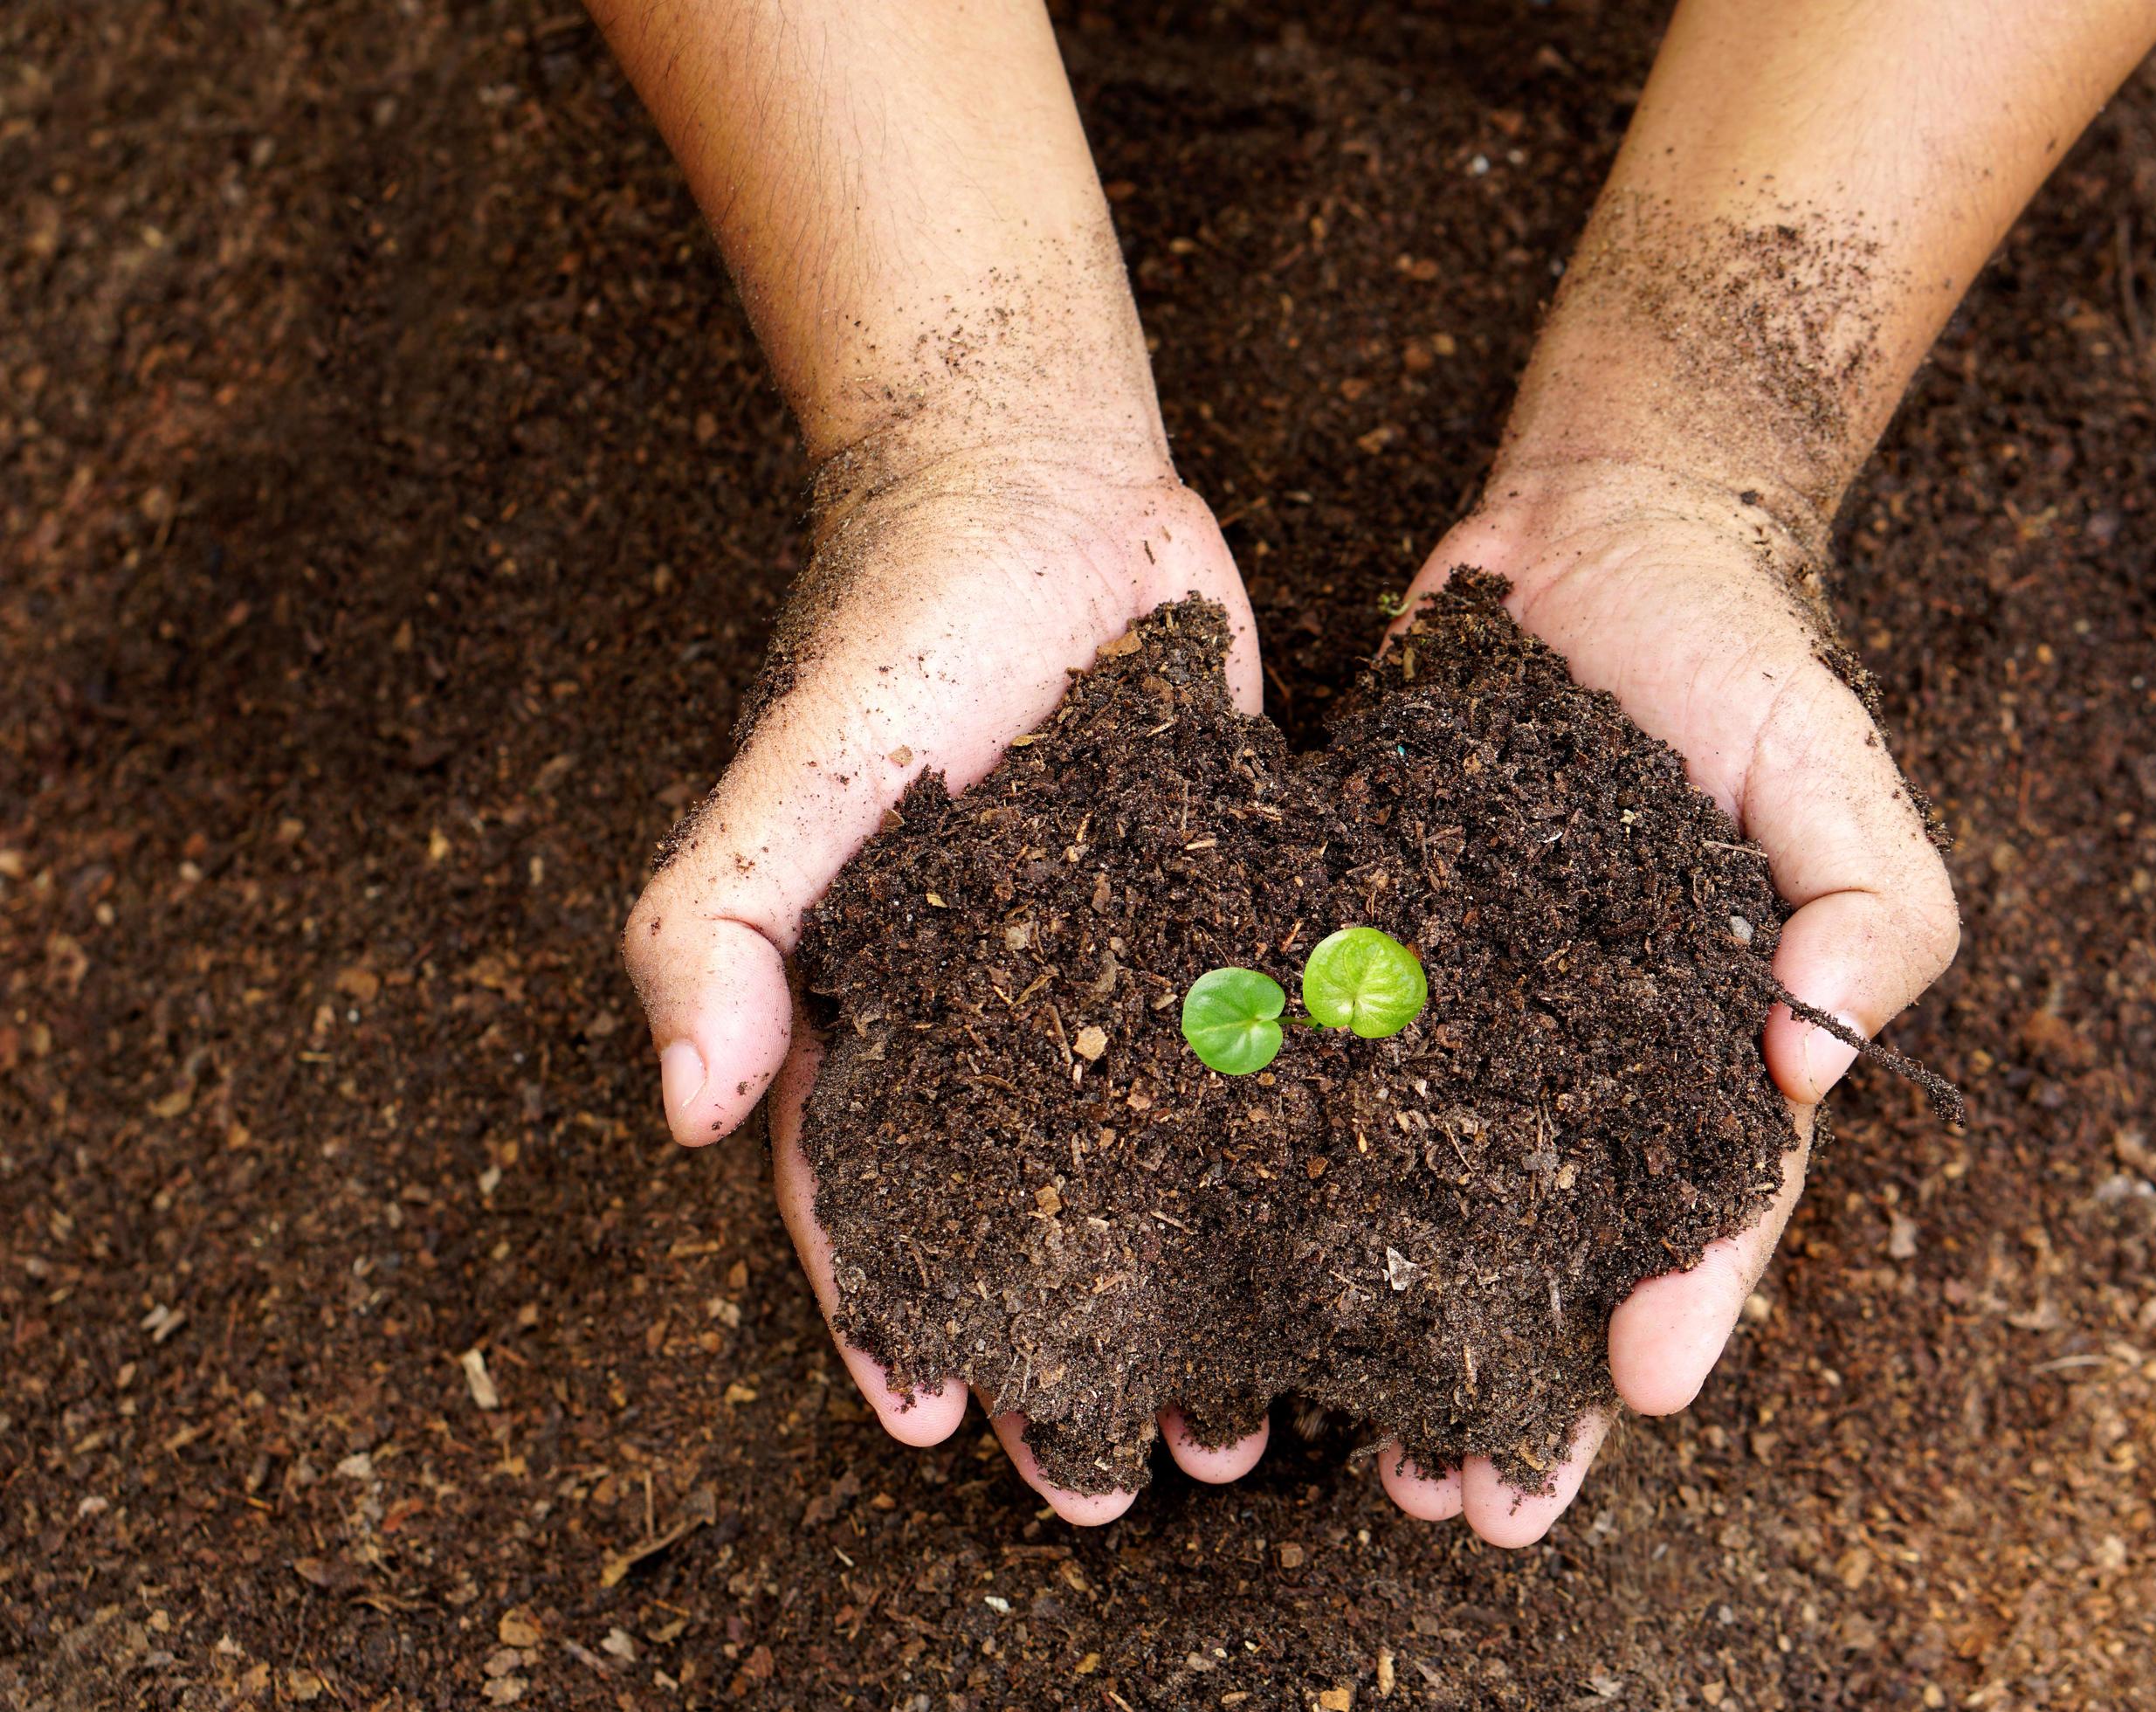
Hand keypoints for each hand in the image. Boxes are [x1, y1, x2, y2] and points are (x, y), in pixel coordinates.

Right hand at [625, 441, 1271, 1522]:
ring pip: (1144, 1174)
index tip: (947, 1422)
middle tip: (1123, 1472)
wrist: (1042, 469)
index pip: (864, 1192)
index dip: (893, 1318)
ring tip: (1251, 1419)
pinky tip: (1343, 1240)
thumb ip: (716, 923)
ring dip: (1183, 1299)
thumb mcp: (795, 770)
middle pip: (1020, 1220)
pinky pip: (1240, 1062)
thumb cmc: (899, 621)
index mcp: (874, 998)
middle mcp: (989, 1006)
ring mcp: (1107, 966)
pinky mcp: (1212, 908)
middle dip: (1060, 1349)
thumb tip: (681, 1109)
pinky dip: (1275, 1162)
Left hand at [1371, 458, 1959, 1545]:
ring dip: (1403, 1322)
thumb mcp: (1839, 772)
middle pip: (1563, 1243)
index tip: (1635, 1392)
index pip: (1712, 1200)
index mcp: (1716, 1038)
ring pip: (1440, 1197)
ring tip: (1349, 1448)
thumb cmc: (1743, 656)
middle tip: (1469, 1505)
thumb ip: (1867, 916)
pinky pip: (1342, 1070)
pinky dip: (1306, 1172)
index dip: (1685, 1300)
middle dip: (1525, 1377)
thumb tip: (1808, 1076)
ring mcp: (1483, 1006)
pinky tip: (1249, 1260)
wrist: (1606, 527)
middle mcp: (1596, 1050)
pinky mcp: (1377, 941)